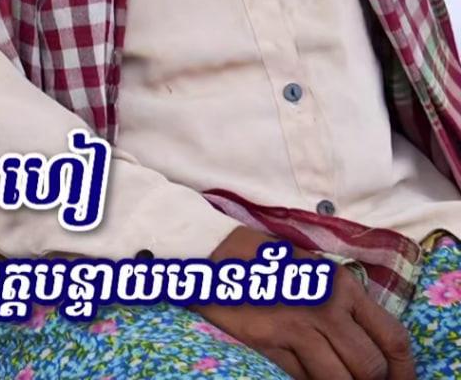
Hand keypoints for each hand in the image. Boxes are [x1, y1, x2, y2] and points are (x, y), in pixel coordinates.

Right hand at [200, 226, 414, 379]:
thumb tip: (369, 347)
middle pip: (370, 369)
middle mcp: (326, 308)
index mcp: (342, 286)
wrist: (215, 253)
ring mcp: (296, 327)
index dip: (404, 372)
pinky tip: (306, 375)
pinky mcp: (268, 343)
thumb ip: (345, 304)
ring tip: (332, 378)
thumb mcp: (316, 271)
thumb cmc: (269, 262)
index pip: (393, 338)